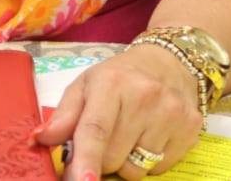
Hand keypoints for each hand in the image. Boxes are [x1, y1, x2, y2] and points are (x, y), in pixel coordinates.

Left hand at [31, 46, 203, 179]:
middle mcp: (145, 96)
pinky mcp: (191, 128)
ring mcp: (171, 113)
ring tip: (129, 135)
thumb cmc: (121, 76)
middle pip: (112, 158)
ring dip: (126, 162)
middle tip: (106, 138)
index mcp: (112, 83)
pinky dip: (149, 161)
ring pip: (136, 169)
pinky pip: (159, 168)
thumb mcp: (86, 86)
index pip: (96, 130)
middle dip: (101, 159)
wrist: (170, 61)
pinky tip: (150, 136)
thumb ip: (63, 115)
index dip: (87, 159)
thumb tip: (39, 139)